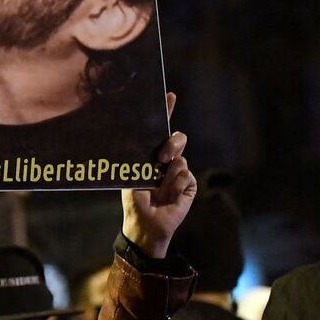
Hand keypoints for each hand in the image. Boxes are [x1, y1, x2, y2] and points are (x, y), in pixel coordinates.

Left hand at [122, 92, 193, 258]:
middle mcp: (167, 161)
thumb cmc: (135, 201)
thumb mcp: (131, 175)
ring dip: (169, 175)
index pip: (160, 130)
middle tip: (162, 158)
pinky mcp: (188, 185)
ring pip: (181, 160)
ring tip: (159, 189)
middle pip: (177, 139)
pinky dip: (177, 186)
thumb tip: (134, 137)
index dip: (166, 111)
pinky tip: (169, 197)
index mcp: (151, 155)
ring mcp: (178, 173)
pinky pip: (186, 176)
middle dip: (172, 144)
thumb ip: (138, 158)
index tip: (169, 95)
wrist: (146, 225)